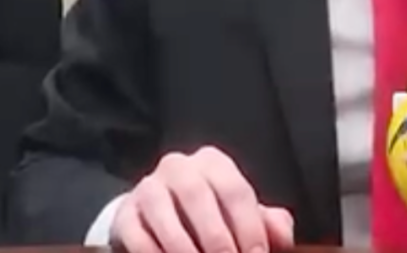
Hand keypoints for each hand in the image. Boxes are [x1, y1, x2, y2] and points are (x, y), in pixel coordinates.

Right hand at [111, 146, 294, 252]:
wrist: (156, 219)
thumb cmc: (210, 217)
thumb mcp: (240, 215)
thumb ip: (267, 224)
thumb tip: (281, 237)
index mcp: (213, 163)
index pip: (235, 190)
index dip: (249, 227)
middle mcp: (179, 167)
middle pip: (199, 198)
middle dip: (218, 239)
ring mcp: (148, 188)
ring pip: (165, 216)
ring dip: (185, 250)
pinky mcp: (126, 214)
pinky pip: (139, 237)